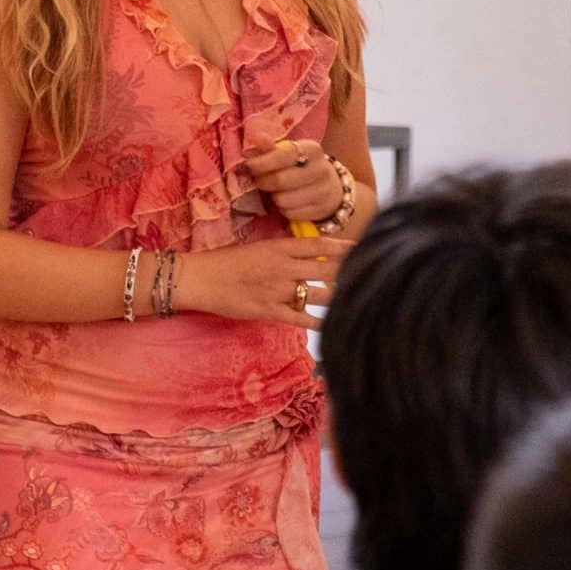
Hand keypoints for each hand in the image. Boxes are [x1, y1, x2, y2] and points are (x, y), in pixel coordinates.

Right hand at [171, 236, 351, 327]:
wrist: (201, 278)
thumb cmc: (227, 261)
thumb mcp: (259, 248)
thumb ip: (284, 251)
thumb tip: (311, 254)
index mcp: (280, 247)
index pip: (320, 245)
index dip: (345, 246)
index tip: (364, 246)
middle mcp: (283, 266)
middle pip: (327, 269)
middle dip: (349, 272)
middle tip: (369, 274)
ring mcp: (277, 289)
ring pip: (317, 294)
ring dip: (337, 297)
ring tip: (356, 298)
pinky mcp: (268, 310)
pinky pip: (300, 318)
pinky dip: (318, 321)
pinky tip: (334, 323)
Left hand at [245, 139, 344, 223]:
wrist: (330, 185)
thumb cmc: (302, 165)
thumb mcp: (290, 152)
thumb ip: (271, 147)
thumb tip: (257, 137)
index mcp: (312, 149)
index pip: (283, 156)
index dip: (262, 162)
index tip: (249, 166)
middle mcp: (321, 169)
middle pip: (280, 180)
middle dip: (264, 182)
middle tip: (259, 180)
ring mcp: (323, 191)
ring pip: (283, 200)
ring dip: (274, 197)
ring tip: (275, 191)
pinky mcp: (321, 209)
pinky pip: (290, 213)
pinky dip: (283, 209)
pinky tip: (287, 201)